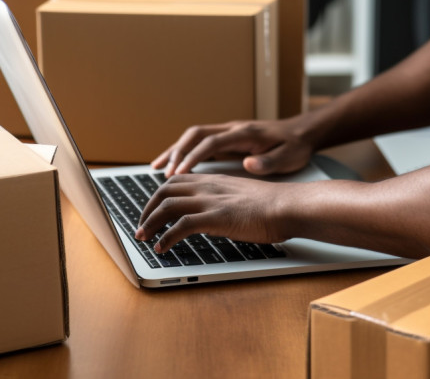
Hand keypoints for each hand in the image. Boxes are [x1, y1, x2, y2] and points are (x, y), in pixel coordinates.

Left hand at [135, 173, 294, 252]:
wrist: (288, 206)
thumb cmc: (273, 205)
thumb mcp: (242, 196)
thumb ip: (224, 201)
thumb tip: (214, 216)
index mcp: (214, 179)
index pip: (176, 181)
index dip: (159, 196)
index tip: (151, 211)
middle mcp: (208, 186)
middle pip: (164, 191)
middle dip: (147, 209)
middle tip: (141, 227)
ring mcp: (211, 201)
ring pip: (167, 207)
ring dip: (149, 224)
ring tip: (143, 239)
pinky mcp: (216, 217)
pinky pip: (181, 226)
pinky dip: (166, 238)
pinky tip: (162, 248)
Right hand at [150, 117, 315, 177]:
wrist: (303, 132)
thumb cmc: (295, 146)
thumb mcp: (288, 157)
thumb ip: (268, 161)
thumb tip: (249, 163)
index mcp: (244, 133)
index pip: (211, 143)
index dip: (193, 157)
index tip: (179, 174)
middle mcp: (232, 129)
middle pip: (195, 135)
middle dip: (177, 153)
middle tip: (162, 174)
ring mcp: (228, 132)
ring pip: (193, 137)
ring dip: (175, 151)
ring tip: (156, 169)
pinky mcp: (227, 138)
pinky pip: (199, 143)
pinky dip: (184, 152)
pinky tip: (174, 166)